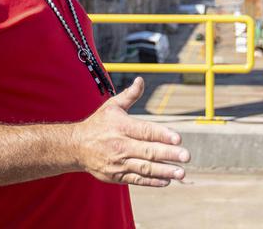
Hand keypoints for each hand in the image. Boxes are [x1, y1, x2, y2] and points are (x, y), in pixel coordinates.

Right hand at [73, 77, 190, 186]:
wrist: (75, 146)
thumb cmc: (98, 124)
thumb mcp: (111, 106)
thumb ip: (129, 95)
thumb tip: (141, 80)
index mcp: (121, 127)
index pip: (145, 131)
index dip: (162, 134)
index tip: (178, 138)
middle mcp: (120, 145)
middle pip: (147, 151)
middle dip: (168, 154)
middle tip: (186, 156)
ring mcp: (118, 162)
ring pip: (144, 168)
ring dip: (164, 171)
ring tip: (181, 172)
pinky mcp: (116, 176)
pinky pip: (137, 180)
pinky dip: (152, 181)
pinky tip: (166, 181)